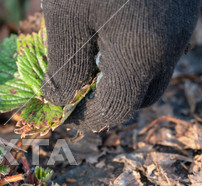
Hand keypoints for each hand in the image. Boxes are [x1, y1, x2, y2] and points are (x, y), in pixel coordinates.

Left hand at [42, 0, 199, 130]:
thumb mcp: (66, 16)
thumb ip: (65, 67)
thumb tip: (59, 101)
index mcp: (143, 52)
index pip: (117, 109)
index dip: (86, 120)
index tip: (61, 119)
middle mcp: (171, 44)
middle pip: (139, 95)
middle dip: (106, 103)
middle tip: (73, 98)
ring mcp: (180, 24)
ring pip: (149, 72)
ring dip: (117, 80)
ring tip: (83, 71)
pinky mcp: (179, 7)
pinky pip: (155, 47)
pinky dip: (128, 56)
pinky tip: (102, 41)